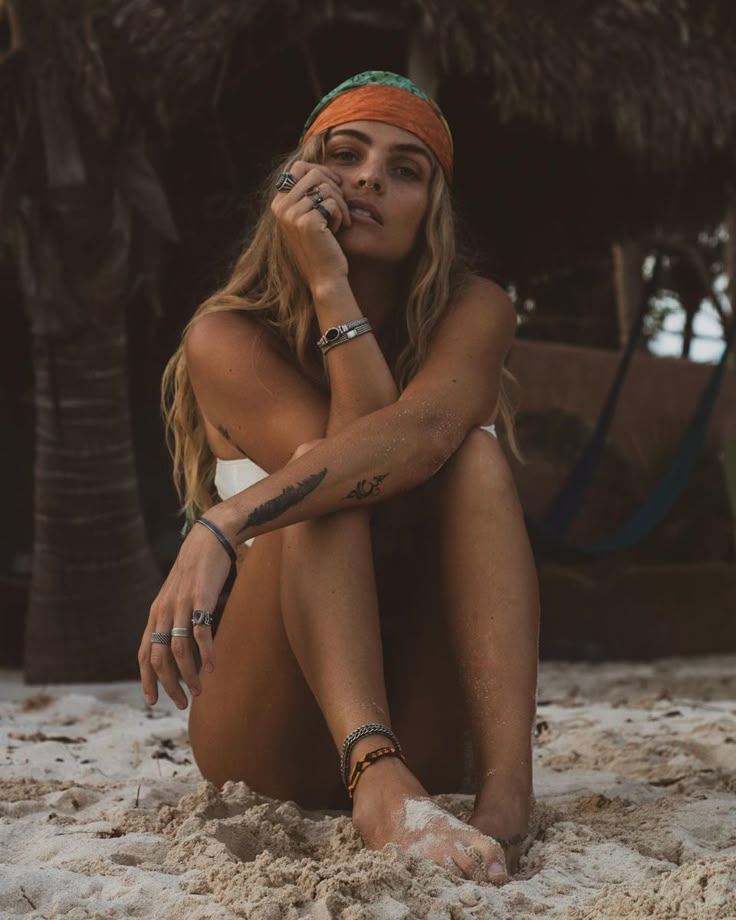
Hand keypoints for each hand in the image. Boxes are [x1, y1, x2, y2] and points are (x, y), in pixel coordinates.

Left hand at [138, 517, 232, 708]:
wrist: (209, 539)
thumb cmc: (195, 571)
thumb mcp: (176, 596)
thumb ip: (172, 618)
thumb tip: (175, 647)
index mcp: (156, 613)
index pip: (144, 654)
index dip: (146, 679)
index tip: (153, 701)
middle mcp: (164, 611)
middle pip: (159, 658)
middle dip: (168, 685)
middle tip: (182, 702)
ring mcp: (182, 605)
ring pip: (179, 650)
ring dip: (188, 675)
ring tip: (199, 689)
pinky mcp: (201, 599)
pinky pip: (201, 633)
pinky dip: (206, 654)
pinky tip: (213, 667)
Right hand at [271, 161, 351, 292]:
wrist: (325, 276)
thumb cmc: (322, 247)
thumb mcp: (309, 217)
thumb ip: (307, 195)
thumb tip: (321, 169)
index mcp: (279, 204)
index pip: (298, 167)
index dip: (321, 171)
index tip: (335, 184)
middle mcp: (281, 207)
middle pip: (313, 172)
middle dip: (333, 185)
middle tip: (341, 203)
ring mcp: (292, 214)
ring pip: (325, 187)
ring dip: (339, 203)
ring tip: (340, 221)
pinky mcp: (307, 222)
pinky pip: (331, 202)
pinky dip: (341, 215)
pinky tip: (337, 230)